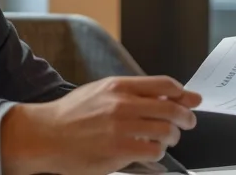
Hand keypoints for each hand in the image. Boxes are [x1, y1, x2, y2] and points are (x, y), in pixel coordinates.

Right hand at [0, 75, 201, 174]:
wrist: (46, 135)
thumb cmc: (72, 114)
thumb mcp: (101, 92)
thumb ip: (133, 92)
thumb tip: (166, 95)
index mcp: (119, 86)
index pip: (165, 84)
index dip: (182, 94)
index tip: (190, 101)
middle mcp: (122, 105)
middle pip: (171, 109)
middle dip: (186, 118)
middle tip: (187, 123)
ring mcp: (120, 128)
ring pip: (166, 132)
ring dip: (172, 137)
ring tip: (166, 139)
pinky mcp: (118, 151)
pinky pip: (153, 151)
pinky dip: (158, 152)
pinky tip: (150, 151)